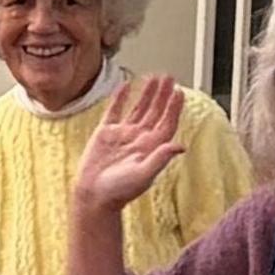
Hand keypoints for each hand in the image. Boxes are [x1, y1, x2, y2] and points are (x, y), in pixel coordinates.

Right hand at [71, 73, 189, 221]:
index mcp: (151, 147)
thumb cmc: (119, 191)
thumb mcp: (143, 175)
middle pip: (155, 112)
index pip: (166, 122)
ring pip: (138, 109)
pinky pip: (115, 111)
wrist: (93, 196)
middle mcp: (139, 139)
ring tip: (153, 78)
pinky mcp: (105, 134)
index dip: (173, 107)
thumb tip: (180, 146)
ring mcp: (122, 135)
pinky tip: (125, 86)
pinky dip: (120, 99)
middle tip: (169, 77)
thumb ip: (161, 158)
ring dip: (146, 94)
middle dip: (163, 95)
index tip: (179, 91)